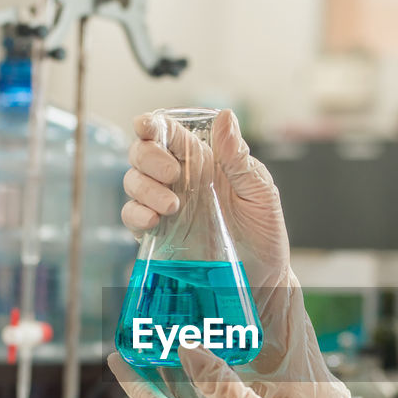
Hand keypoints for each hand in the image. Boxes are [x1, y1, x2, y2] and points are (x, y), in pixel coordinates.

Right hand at [122, 109, 348, 397]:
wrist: (263, 280)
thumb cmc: (265, 232)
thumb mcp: (260, 191)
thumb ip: (238, 157)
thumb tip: (225, 117)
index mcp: (204, 161)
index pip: (167, 132)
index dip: (151, 124)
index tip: (147, 126)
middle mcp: (179, 181)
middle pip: (142, 153)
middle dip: (148, 158)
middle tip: (172, 174)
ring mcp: (166, 208)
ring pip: (132, 183)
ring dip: (143, 188)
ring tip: (172, 206)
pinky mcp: (159, 236)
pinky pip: (132, 217)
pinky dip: (136, 214)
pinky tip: (154, 222)